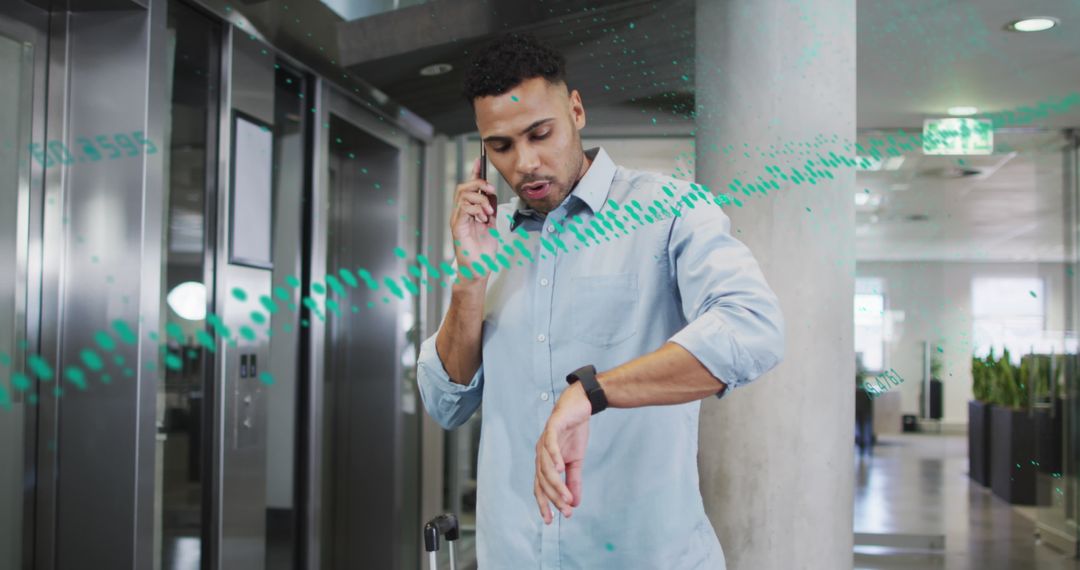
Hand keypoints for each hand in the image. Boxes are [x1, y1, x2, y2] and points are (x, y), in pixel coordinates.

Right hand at [449, 157, 498, 270]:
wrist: (479, 269)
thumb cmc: (483, 251)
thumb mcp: (492, 224)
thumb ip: (490, 208)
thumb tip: (491, 194)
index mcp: (470, 211)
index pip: (470, 187)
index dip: (474, 173)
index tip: (479, 161)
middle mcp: (461, 213)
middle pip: (464, 187)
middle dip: (479, 184)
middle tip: (490, 190)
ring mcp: (458, 219)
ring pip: (463, 195)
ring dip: (480, 199)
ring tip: (488, 211)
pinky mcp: (457, 227)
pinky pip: (463, 208)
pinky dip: (475, 208)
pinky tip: (482, 217)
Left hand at [534, 382, 591, 523]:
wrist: (579, 406)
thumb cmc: (574, 432)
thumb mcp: (577, 460)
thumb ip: (573, 481)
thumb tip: (574, 503)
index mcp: (544, 461)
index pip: (540, 487)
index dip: (544, 504)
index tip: (551, 521)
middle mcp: (540, 453)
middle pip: (543, 481)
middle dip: (554, 498)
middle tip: (566, 512)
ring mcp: (544, 440)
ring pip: (546, 467)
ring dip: (556, 484)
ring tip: (566, 498)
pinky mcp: (552, 427)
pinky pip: (550, 445)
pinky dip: (554, 457)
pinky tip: (561, 469)